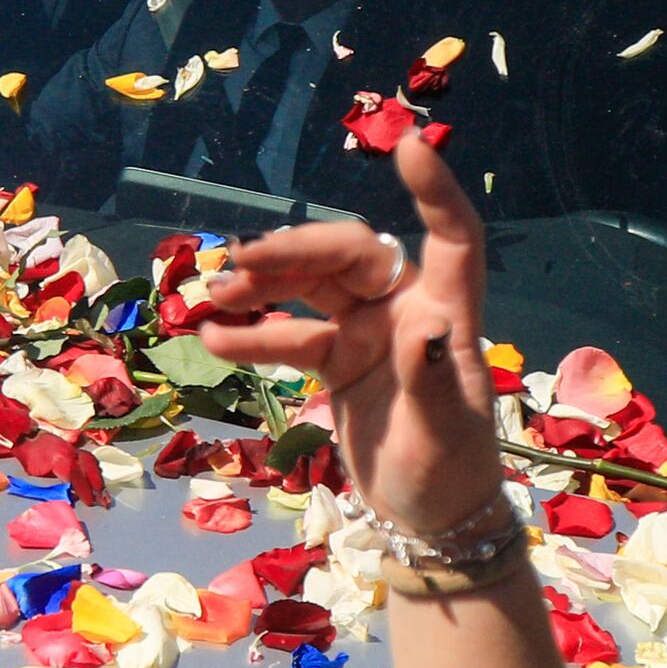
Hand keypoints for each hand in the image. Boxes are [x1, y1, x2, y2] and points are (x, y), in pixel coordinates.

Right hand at [184, 134, 499, 543]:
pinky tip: (215, 338)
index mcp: (448, 314)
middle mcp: (408, 309)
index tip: (410, 145)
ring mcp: (369, 332)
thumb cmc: (451, 473)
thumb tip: (419, 331)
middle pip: (353, 255)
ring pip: (312, 287)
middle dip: (296, 253)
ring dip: (265, 286)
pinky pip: (291, 333)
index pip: (452, 237)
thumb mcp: (444, 433)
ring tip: (214, 297)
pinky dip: (255, 334)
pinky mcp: (338, 360)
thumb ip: (431, 380)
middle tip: (240, 264)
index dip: (435, 192)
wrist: (428, 522)